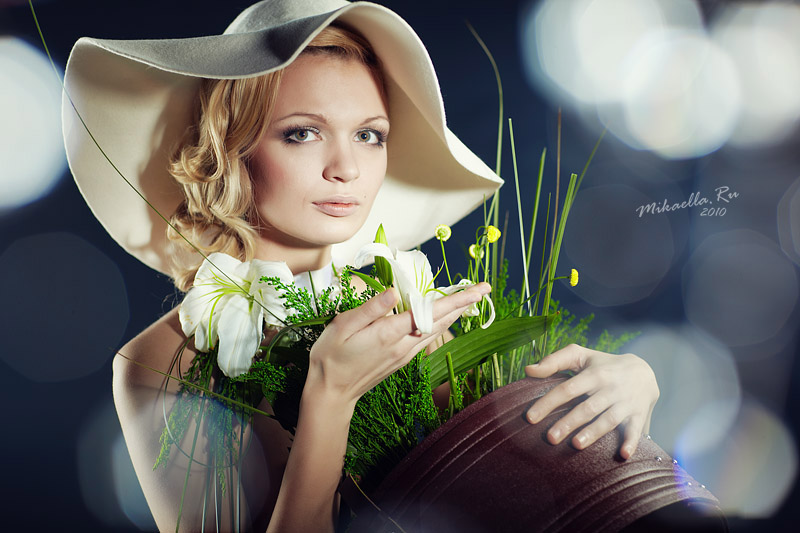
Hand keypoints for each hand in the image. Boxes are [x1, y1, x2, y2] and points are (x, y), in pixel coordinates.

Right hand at [307, 283, 490, 404]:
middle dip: (463, 304)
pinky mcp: (401, 359)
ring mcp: (404, 355)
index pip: (429, 312)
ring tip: (469, 299)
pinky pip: (427, 337)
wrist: (330, 393)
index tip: (477, 290)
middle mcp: (403, 346)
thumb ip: (370, 309)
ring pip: (436, 330)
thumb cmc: (330, 358)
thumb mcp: (342, 327)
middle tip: (484, 289)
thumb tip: (392, 291)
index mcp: (389, 334)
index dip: (455, 299)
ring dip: (454, 314)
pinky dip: (439, 323)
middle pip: (440, 321)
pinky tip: (442, 317)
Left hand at [523, 344, 658, 458]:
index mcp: (593, 375)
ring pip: (608, 420)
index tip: (530, 418)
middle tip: (550, 438)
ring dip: (593, 433)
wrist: (645, 371)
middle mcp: (609, 389)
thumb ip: (553, 361)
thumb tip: (528, 370)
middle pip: (586, 408)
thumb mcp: (580, 356)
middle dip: (568, 423)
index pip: (567, 389)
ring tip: (576, 444)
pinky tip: (623, 455)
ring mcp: (625, 403)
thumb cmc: (603, 365)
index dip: (548, 403)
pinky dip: (631, 442)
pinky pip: (635, 430)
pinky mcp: (638, 415)